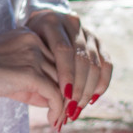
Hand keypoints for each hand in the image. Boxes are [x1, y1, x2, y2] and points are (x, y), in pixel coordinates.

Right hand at [0, 27, 65, 128]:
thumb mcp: (11, 71)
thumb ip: (34, 80)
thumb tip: (57, 101)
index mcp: (28, 34)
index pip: (57, 59)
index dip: (63, 81)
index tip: (64, 100)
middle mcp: (33, 40)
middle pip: (63, 70)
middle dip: (67, 94)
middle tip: (68, 115)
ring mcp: (32, 55)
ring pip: (63, 83)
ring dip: (65, 106)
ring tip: (61, 121)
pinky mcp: (29, 73)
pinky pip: (54, 95)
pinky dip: (58, 111)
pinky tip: (53, 122)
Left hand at [25, 8, 112, 127]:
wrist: (38, 24)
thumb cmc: (28, 43)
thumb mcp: (25, 49)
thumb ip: (35, 65)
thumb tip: (47, 99)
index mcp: (51, 22)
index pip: (63, 50)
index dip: (66, 74)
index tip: (64, 96)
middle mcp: (71, 23)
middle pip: (82, 58)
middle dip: (78, 88)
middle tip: (71, 109)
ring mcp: (87, 32)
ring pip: (96, 63)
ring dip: (89, 90)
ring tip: (78, 109)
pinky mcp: (98, 42)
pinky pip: (106, 64)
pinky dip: (102, 83)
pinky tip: (92, 99)